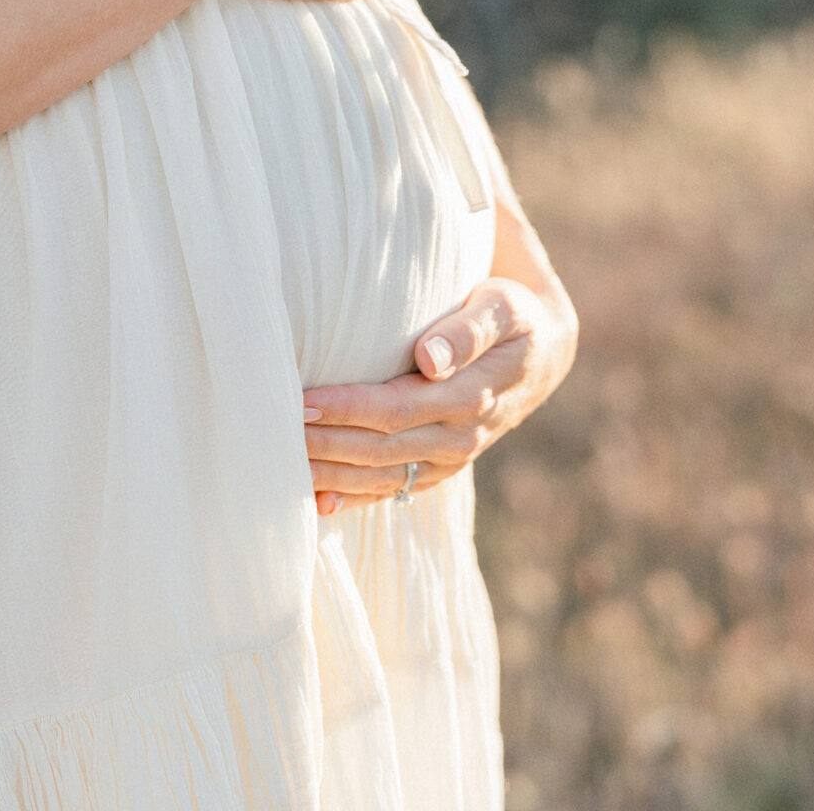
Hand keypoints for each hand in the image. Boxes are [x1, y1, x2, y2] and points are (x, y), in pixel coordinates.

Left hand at [301, 277, 577, 513]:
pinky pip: (395, 490)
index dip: (348, 409)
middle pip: (380, 450)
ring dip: (332, 477)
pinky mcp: (440, 468)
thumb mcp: (502, 309)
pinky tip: (318, 503)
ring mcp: (450, 460)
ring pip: (382, 478)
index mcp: (470, 398)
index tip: (303, 401)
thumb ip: (467, 332)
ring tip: (281, 467)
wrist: (540, 353)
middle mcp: (459, 438)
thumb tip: (429, 359)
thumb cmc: (511, 316)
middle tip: (273, 433)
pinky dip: (356, 499)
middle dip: (325, 445)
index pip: (396, 410)